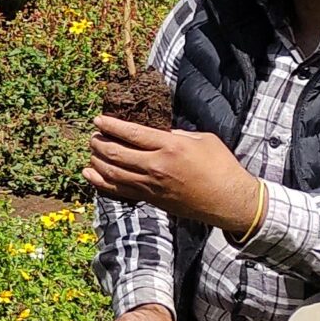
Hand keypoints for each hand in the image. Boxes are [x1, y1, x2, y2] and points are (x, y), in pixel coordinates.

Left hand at [84, 118, 260, 229]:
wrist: (229, 201)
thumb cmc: (221, 166)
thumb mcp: (203, 140)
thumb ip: (176, 134)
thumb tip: (155, 131)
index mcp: (170, 147)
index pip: (131, 133)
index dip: (110, 125)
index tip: (98, 120)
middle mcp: (157, 166)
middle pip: (115, 153)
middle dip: (98, 142)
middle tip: (92, 136)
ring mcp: (152, 186)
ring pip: (112, 172)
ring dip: (96, 160)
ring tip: (91, 151)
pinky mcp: (151, 199)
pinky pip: (119, 190)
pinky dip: (100, 181)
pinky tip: (90, 174)